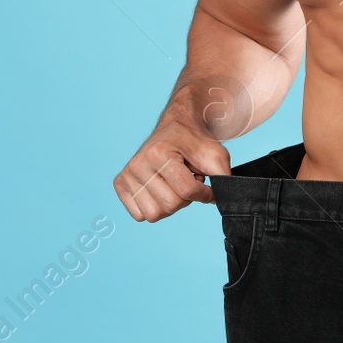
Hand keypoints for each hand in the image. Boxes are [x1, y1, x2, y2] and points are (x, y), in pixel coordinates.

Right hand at [113, 110, 231, 222]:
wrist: (177, 126)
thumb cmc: (195, 141)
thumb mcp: (216, 155)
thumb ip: (223, 179)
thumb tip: (223, 203)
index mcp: (159, 153)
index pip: (187, 191)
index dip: (204, 193)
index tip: (207, 184)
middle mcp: (137, 163)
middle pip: (170, 206)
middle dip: (186, 198)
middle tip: (187, 179)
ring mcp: (126, 174)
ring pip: (154, 215)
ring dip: (170, 204)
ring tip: (174, 184)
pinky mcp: (120, 183)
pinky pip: (140, 215)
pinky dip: (155, 206)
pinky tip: (161, 188)